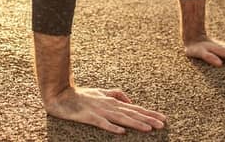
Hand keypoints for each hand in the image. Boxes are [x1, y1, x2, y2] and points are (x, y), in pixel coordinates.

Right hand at [43, 86, 166, 134]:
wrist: (60, 95)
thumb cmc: (81, 95)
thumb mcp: (101, 92)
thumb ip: (116, 94)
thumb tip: (130, 101)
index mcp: (113, 101)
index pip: (135, 108)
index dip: (149, 113)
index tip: (163, 118)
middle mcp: (109, 105)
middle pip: (132, 113)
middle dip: (148, 119)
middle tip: (162, 125)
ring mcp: (100, 111)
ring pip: (122, 118)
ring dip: (136, 123)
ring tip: (149, 129)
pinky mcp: (89, 117)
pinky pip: (102, 123)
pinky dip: (112, 127)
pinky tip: (122, 132)